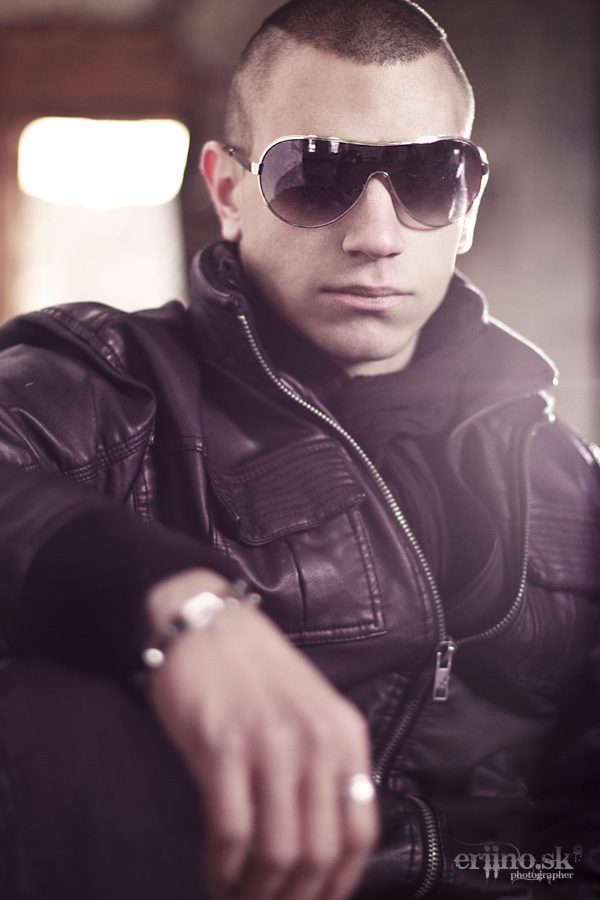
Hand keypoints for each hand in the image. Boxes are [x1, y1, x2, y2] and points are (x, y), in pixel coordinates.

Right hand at [145, 569, 379, 899]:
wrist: (207, 623)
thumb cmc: (257, 671)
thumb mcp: (312, 709)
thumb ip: (327, 764)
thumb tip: (326, 845)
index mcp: (344, 734)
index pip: (360, 831)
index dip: (340, 885)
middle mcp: (314, 740)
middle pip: (319, 851)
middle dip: (297, 898)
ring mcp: (268, 743)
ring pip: (277, 850)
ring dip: (259, 893)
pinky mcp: (221, 746)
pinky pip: (232, 831)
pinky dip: (225, 870)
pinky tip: (219, 877)